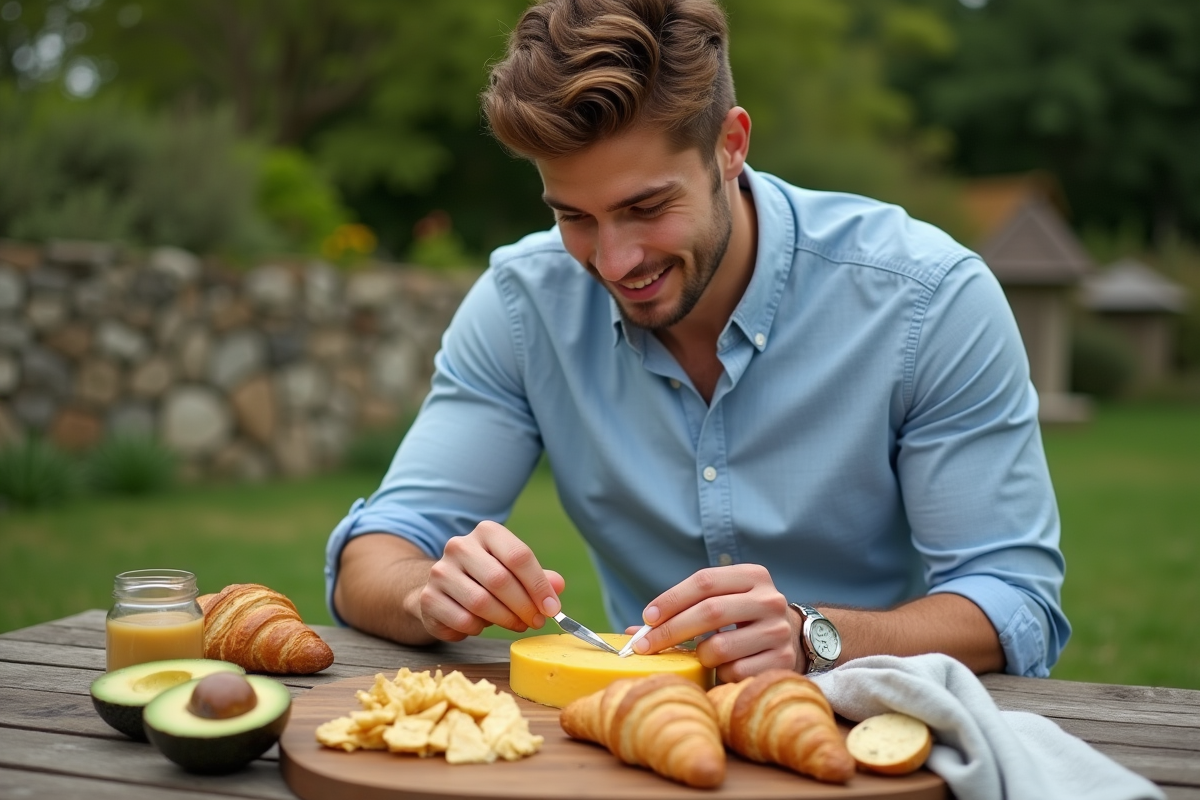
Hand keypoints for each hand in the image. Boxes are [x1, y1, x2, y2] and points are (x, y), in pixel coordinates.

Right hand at [418, 520, 564, 640]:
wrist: (442, 589)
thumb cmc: (486, 579)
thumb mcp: (514, 573)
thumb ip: (538, 577)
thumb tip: (558, 585)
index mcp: (487, 532)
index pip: (518, 556)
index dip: (539, 586)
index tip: (552, 609)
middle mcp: (460, 546)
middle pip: (500, 580)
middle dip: (524, 606)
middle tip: (536, 621)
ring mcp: (441, 571)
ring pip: (481, 602)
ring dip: (505, 619)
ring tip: (516, 624)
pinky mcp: (429, 598)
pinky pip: (463, 620)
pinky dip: (479, 628)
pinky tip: (483, 625)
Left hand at [625, 564, 798, 682]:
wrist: (791, 637)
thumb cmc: (741, 617)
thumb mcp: (721, 601)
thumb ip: (683, 609)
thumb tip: (635, 632)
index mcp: (753, 575)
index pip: (704, 581)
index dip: (671, 599)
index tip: (647, 618)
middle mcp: (769, 599)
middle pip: (710, 611)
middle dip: (671, 630)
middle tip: (645, 646)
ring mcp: (778, 631)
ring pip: (720, 647)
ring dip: (699, 656)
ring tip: (700, 656)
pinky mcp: (782, 661)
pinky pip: (734, 672)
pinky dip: (720, 674)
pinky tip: (723, 668)